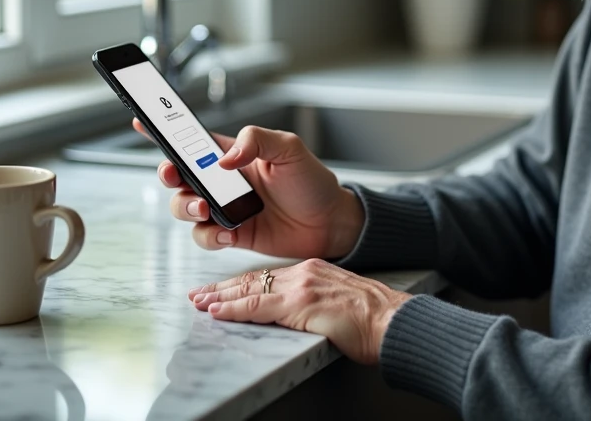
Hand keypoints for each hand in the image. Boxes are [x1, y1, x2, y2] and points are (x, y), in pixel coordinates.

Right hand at [138, 119, 365, 259]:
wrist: (330, 222)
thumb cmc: (312, 182)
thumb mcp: (289, 149)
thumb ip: (256, 140)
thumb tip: (224, 158)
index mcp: (233, 154)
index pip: (193, 139)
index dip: (165, 130)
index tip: (141, 120)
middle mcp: (222, 180)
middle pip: (178, 175)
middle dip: (167, 174)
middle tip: (173, 175)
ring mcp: (224, 208)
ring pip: (184, 208)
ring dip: (186, 207)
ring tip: (205, 208)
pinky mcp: (231, 234)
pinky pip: (204, 236)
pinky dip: (210, 235)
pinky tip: (229, 232)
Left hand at [188, 259, 410, 364]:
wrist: (392, 320)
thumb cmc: (374, 319)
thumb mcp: (340, 302)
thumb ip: (317, 302)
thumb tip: (304, 316)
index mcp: (314, 270)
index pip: (269, 277)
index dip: (242, 284)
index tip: (222, 290)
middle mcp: (305, 272)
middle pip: (254, 279)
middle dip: (223, 287)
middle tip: (198, 293)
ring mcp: (301, 286)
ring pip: (250, 289)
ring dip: (220, 297)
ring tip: (199, 301)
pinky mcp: (300, 304)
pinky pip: (257, 306)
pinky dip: (233, 309)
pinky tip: (216, 311)